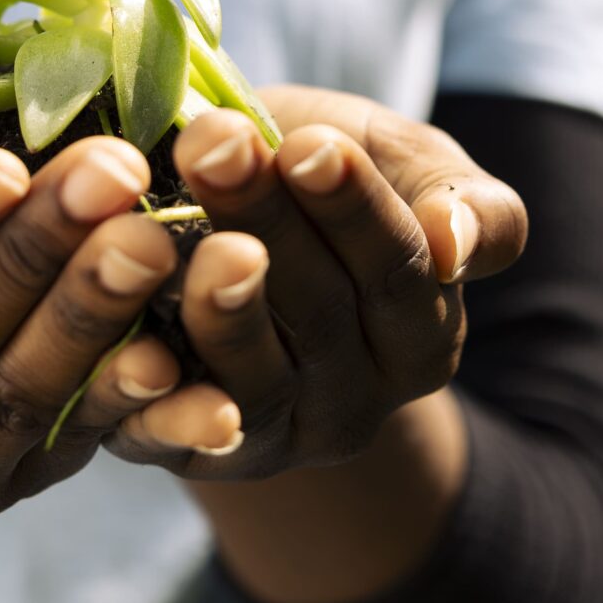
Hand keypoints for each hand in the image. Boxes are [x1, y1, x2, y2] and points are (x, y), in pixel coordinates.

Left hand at [104, 87, 528, 478]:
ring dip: (218, 308)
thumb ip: (469, 204)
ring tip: (184, 240)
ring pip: (253, 380)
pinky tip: (133, 354)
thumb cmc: (323, 179)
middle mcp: (359, 401)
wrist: (227, 226)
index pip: (399, 272)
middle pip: (320, 314)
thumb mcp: (409, 168)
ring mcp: (278, 436)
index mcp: (422, 336)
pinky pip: (173, 437)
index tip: (309, 146)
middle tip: (216, 145)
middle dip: (267, 220)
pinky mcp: (194, 457)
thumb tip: (455, 241)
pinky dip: (156, 404)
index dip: (355, 209)